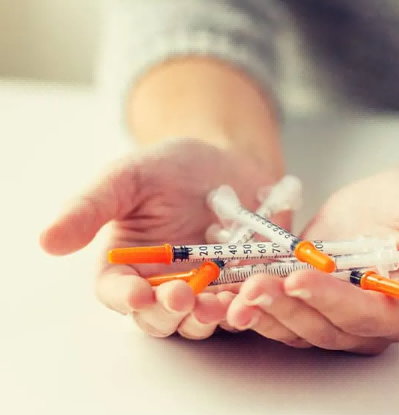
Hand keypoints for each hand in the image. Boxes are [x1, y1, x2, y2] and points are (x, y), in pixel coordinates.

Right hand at [40, 137, 285, 339]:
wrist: (228, 160)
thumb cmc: (172, 167)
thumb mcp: (130, 177)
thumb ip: (91, 206)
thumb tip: (46, 241)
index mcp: (127, 266)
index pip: (117, 293)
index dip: (124, 297)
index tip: (135, 293)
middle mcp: (163, 286)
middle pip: (159, 318)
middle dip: (169, 312)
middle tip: (182, 296)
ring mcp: (205, 291)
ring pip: (200, 321)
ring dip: (208, 317)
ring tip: (218, 304)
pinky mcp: (241, 287)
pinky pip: (243, 307)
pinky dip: (247, 306)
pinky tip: (254, 296)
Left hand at [225, 165, 398, 353]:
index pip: (366, 315)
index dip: (331, 301)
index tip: (300, 279)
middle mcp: (368, 321)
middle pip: (323, 327)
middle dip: (286, 308)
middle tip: (255, 285)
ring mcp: (335, 309)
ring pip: (295, 324)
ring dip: (262, 312)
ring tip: (231, 294)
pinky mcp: (309, 293)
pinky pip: (279, 304)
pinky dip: (251, 301)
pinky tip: (223, 292)